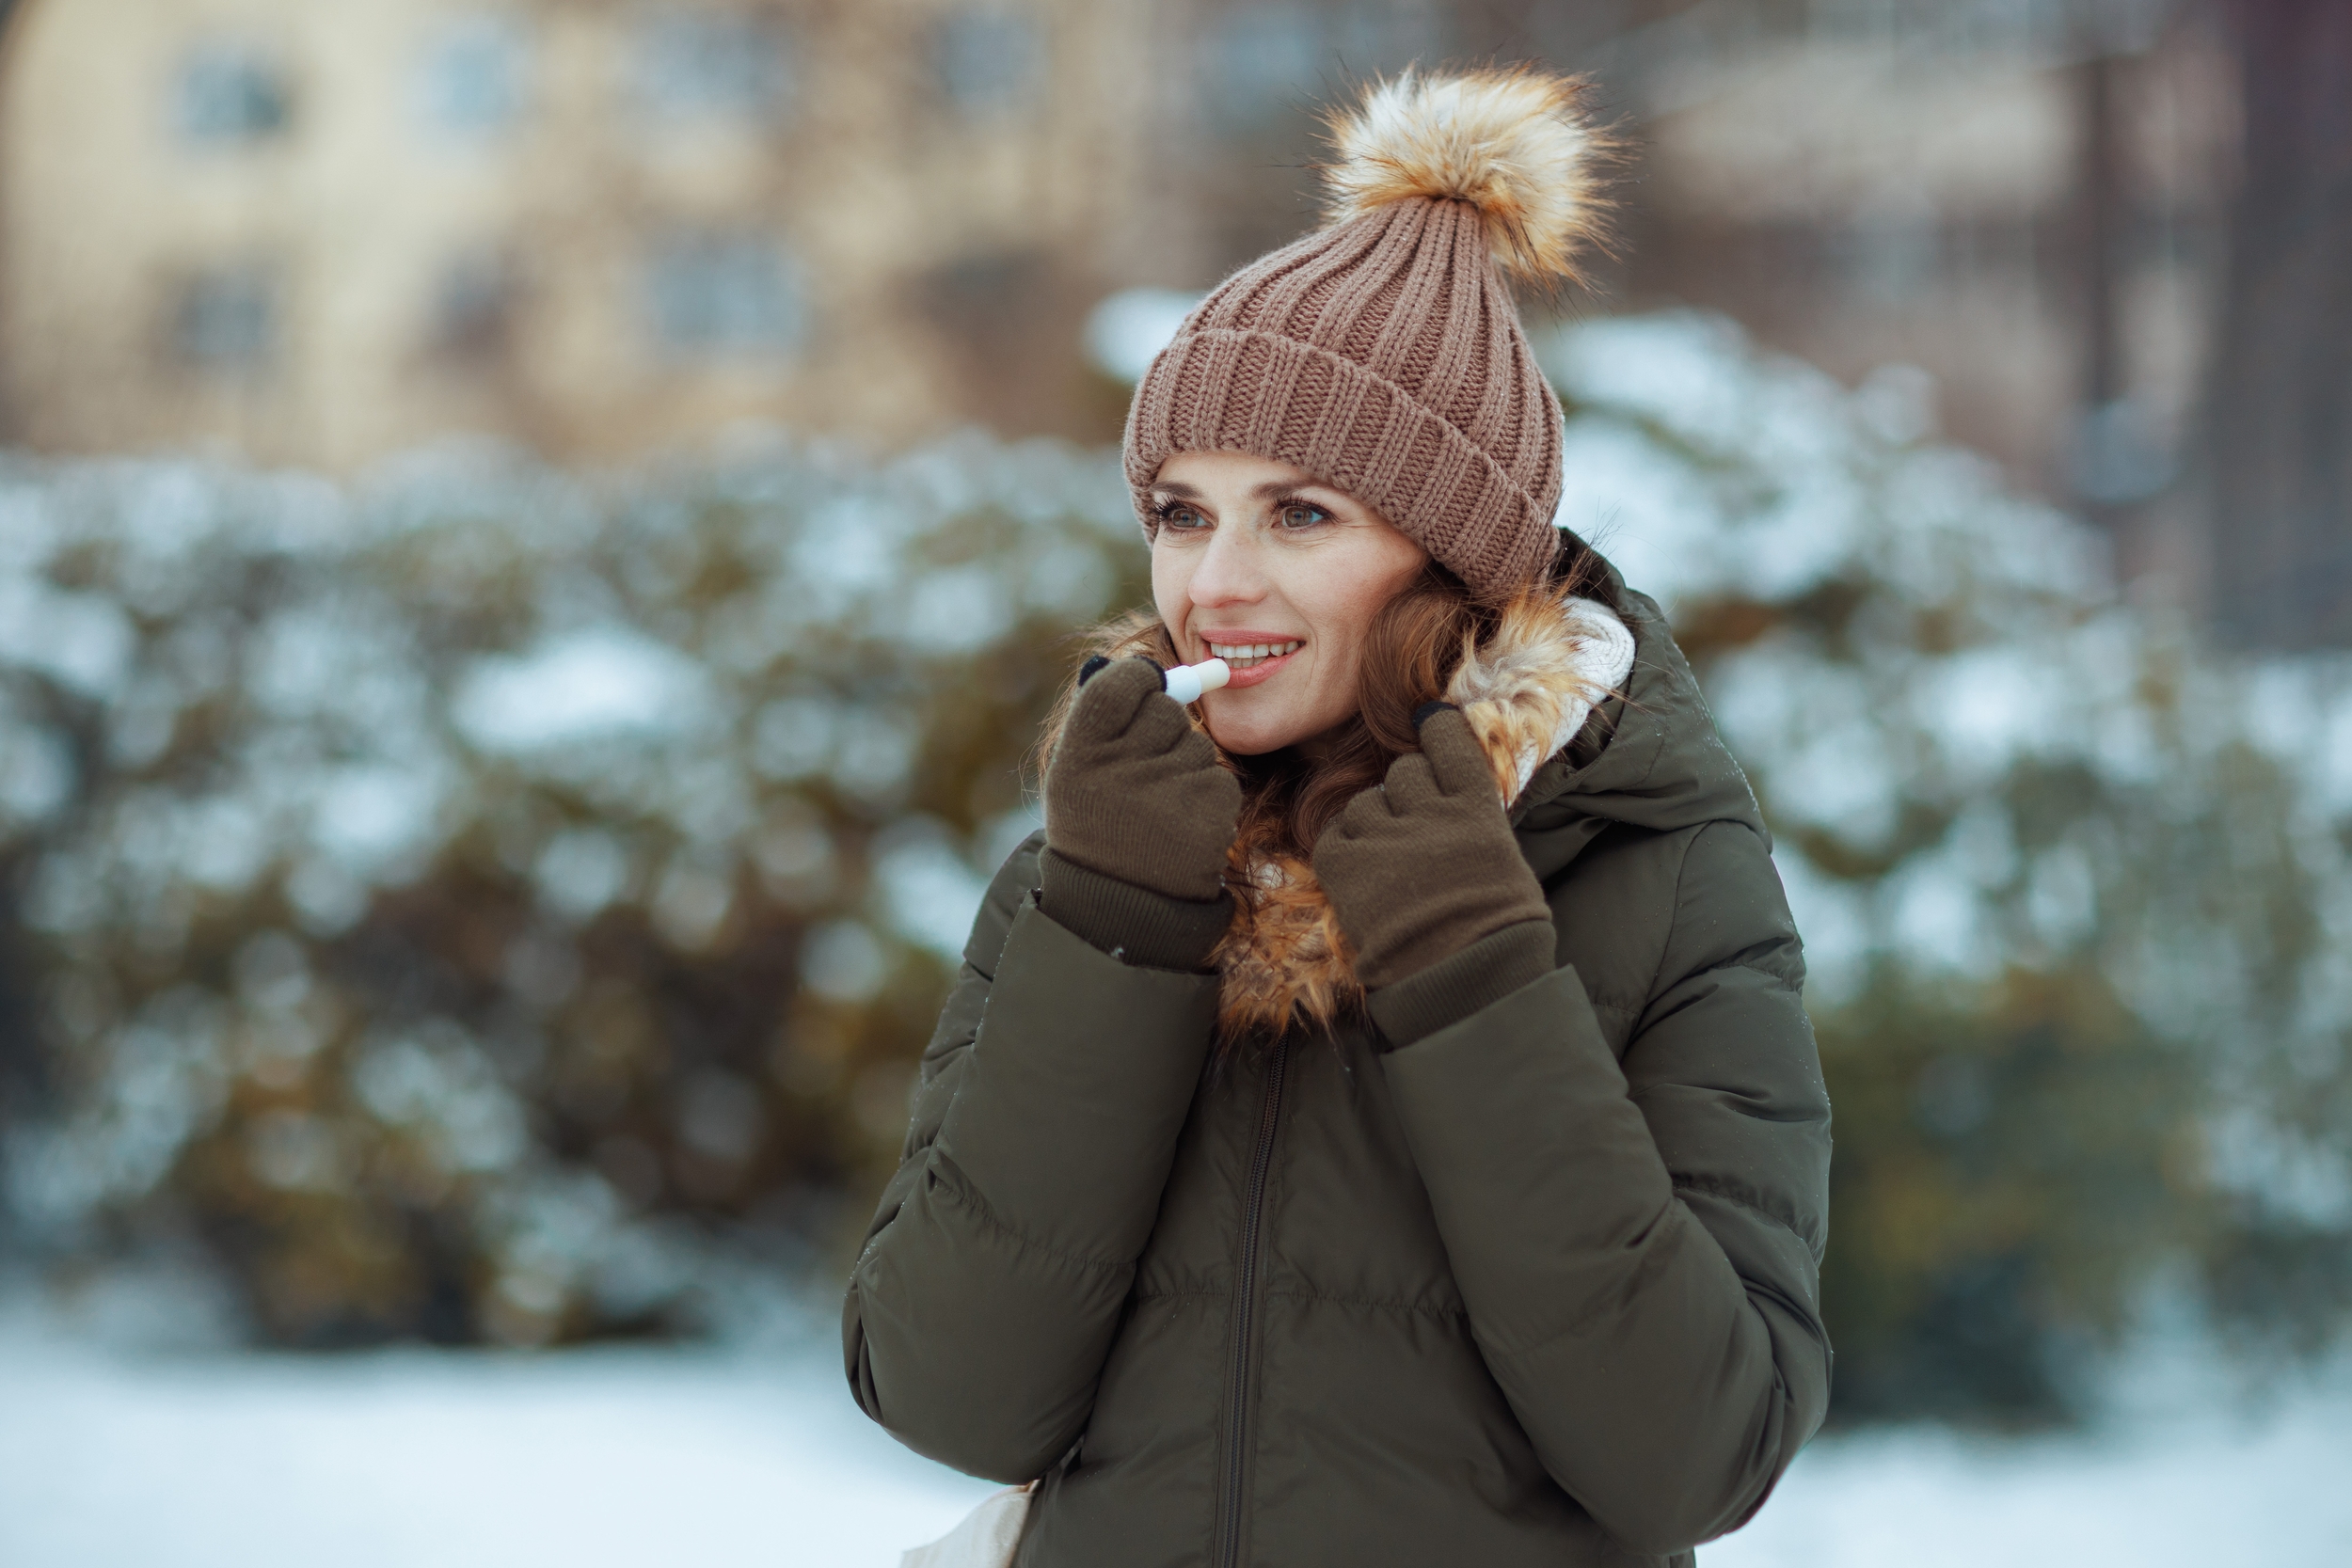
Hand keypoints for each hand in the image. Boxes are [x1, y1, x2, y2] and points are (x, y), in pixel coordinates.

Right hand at [1043, 657, 1240, 904]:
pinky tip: (1180, 830)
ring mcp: (1166, 793)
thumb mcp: (1076, 776)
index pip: (1122, 682)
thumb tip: (1148, 663)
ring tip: (1156, 813)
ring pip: (1196, 747)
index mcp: (1078, 754)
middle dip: (1163, 733)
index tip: (1145, 688)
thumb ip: (1102, 718)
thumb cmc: (1097, 828)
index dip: (1139, 680)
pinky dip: (1205, 800)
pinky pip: (1219, 780)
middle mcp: (1120, 771)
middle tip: (1143, 775)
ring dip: (1184, 771)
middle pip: (1167, 711)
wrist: (1118, 910)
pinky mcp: (1208, 815)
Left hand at [1313, 704, 1552, 991]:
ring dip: (1373, 826)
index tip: (1426, 721)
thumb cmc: (1494, 930)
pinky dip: (1345, 850)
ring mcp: (1385, 836)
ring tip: (1390, 866)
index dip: (1434, 730)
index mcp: (1476, 807)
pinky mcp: (1344, 864)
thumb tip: (1450, 795)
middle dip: (1406, 796)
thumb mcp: (1502, 860)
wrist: (1460, 980)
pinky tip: (1362, 875)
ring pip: (1365, 803)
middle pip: (1403, 773)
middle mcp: (1430, 811)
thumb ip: (1472, 819)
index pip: (1447, 741)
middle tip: (1415, 835)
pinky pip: (1335, 834)